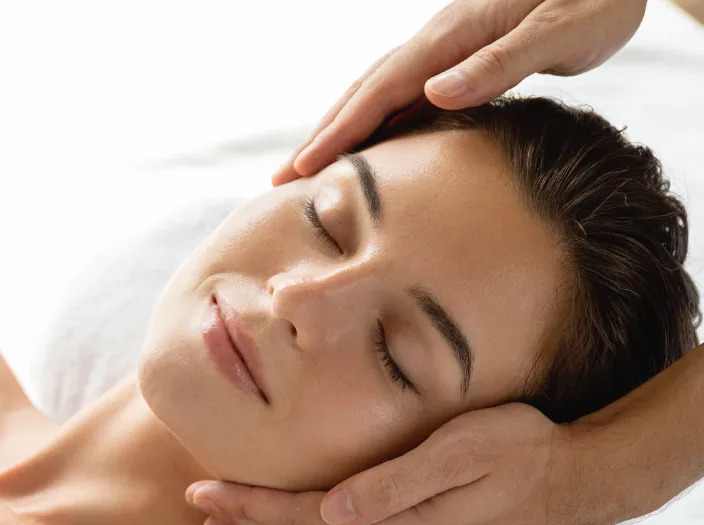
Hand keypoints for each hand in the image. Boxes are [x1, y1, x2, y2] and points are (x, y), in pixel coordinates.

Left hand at [186, 403, 612, 524]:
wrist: (577, 477)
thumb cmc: (521, 451)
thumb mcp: (462, 454)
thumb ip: (396, 482)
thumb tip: (333, 506)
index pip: (302, 521)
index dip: (249, 507)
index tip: (203, 492)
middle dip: (246, 521)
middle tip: (196, 505)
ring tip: (225, 523)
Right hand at [272, 0, 647, 185]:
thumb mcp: (561, 31)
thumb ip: (499, 63)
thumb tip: (433, 93)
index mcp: (452, 36)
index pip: (381, 89)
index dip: (340, 131)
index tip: (304, 167)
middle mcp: (438, 40)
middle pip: (363, 91)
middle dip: (320, 137)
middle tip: (278, 179)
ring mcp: (445, 47)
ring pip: (377, 92)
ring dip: (339, 130)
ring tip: (307, 167)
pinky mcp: (460, 55)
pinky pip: (402, 94)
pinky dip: (373, 122)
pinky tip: (367, 147)